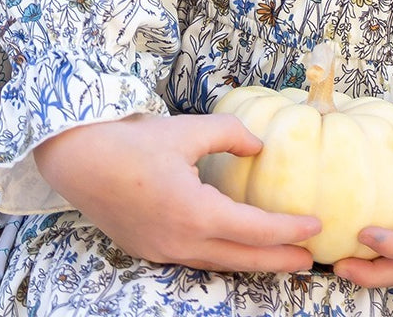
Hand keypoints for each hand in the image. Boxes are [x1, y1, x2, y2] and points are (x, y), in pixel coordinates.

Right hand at [33, 114, 318, 274]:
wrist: (77, 160)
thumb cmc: (131, 141)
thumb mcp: (185, 129)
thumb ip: (228, 135)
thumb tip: (259, 146)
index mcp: (195, 212)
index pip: (254, 228)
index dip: (288, 229)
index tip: (314, 225)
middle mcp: (182, 240)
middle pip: (242, 258)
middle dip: (278, 259)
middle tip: (309, 261)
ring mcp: (163, 250)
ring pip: (218, 263)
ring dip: (251, 262)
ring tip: (278, 258)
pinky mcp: (149, 250)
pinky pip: (194, 260)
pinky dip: (221, 257)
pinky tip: (230, 248)